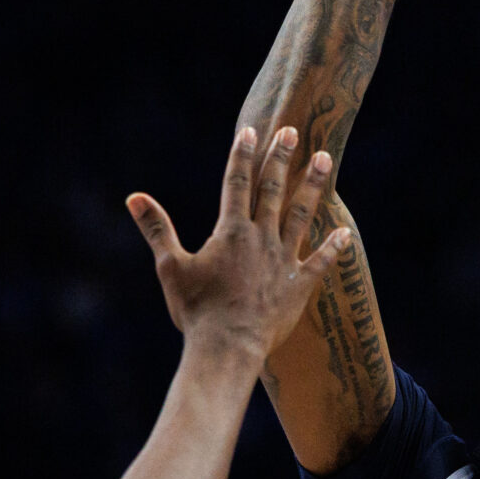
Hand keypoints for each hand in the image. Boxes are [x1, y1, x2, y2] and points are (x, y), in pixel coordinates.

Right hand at [126, 127, 351, 361]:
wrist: (228, 348)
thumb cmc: (196, 311)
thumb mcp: (170, 267)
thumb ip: (156, 229)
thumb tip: (134, 198)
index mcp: (231, 232)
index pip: (236, 183)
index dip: (242, 155)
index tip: (249, 130)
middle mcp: (261, 238)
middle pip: (273, 189)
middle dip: (281, 158)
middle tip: (293, 131)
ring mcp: (283, 260)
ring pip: (301, 214)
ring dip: (312, 185)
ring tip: (324, 159)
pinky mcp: (299, 285)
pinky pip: (321, 261)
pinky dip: (333, 247)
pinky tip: (345, 232)